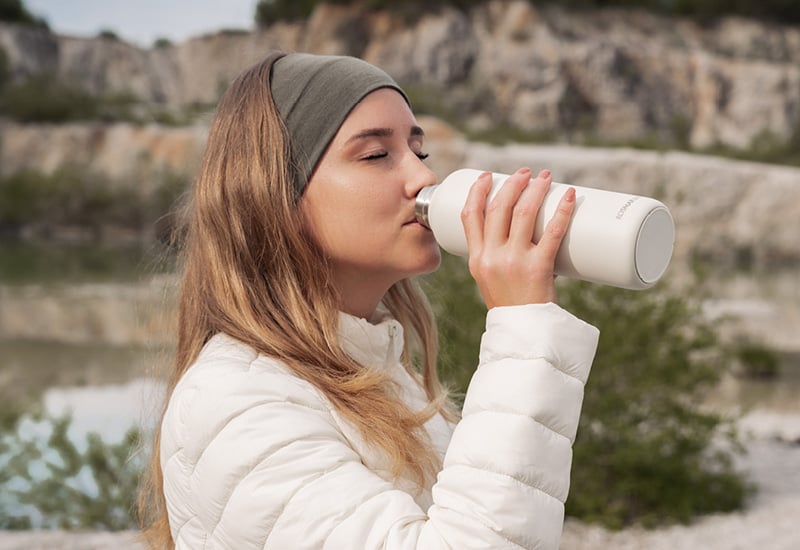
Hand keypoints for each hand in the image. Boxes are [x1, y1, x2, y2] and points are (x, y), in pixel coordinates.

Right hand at [461, 167, 575, 307]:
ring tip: (545, 178)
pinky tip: (570, 196)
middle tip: (526, 173)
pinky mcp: (538, 268)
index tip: (487, 176)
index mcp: (476, 259)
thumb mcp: (490, 280)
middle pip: (499, 208)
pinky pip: (553, 233)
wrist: (523, 334)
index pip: (469, 216)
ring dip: (535, 189)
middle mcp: (491, 257)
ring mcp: (514, 262)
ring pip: (524, 213)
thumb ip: (497, 255)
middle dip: (513, 184)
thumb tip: (521, 228)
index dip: (477, 191)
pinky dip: (563, 211)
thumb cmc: (511, 305)